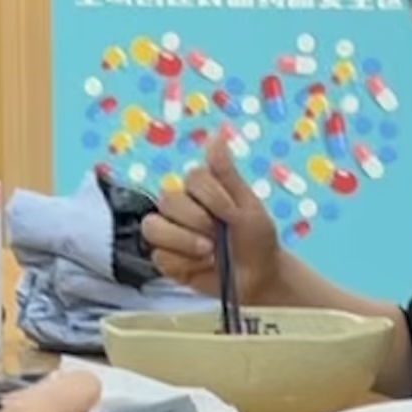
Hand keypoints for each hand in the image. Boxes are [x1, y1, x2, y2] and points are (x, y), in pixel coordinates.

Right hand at [150, 139, 285, 301]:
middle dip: (197, 221)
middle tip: (218, 236)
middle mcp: (180, 208)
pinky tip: (202, 267)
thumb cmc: (256, 238)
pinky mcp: (166, 260)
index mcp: (200, 189)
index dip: (211, 196)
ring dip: (183, 242)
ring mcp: (170, 234)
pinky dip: (184, 264)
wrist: (259, 277)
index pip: (191, 178)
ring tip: (208, 253)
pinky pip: (159, 257)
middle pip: (166, 201)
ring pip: (152, 227)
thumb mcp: (247, 203)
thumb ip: (226, 172)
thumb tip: (217, 134)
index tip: (232, 212)